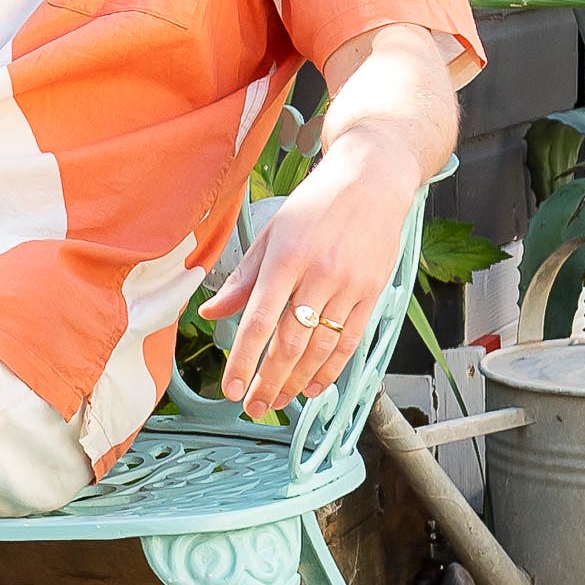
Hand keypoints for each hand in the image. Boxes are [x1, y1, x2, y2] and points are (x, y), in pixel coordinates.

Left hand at [201, 130, 423, 419]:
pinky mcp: (373, 294)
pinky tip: (313, 386)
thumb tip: (211, 312)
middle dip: (268, 381)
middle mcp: (319, 275)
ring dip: (296, 381)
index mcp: (286, 257)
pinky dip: (331, 369)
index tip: (230, 387)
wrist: (372, 179)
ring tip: (277, 400)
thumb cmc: (317, 204)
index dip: (244, 360)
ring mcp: (350, 287)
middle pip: (290, 343)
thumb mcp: (271, 232)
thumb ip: (243, 278)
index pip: (259, 320)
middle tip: (252, 405)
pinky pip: (350, 342)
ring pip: (321, 348)